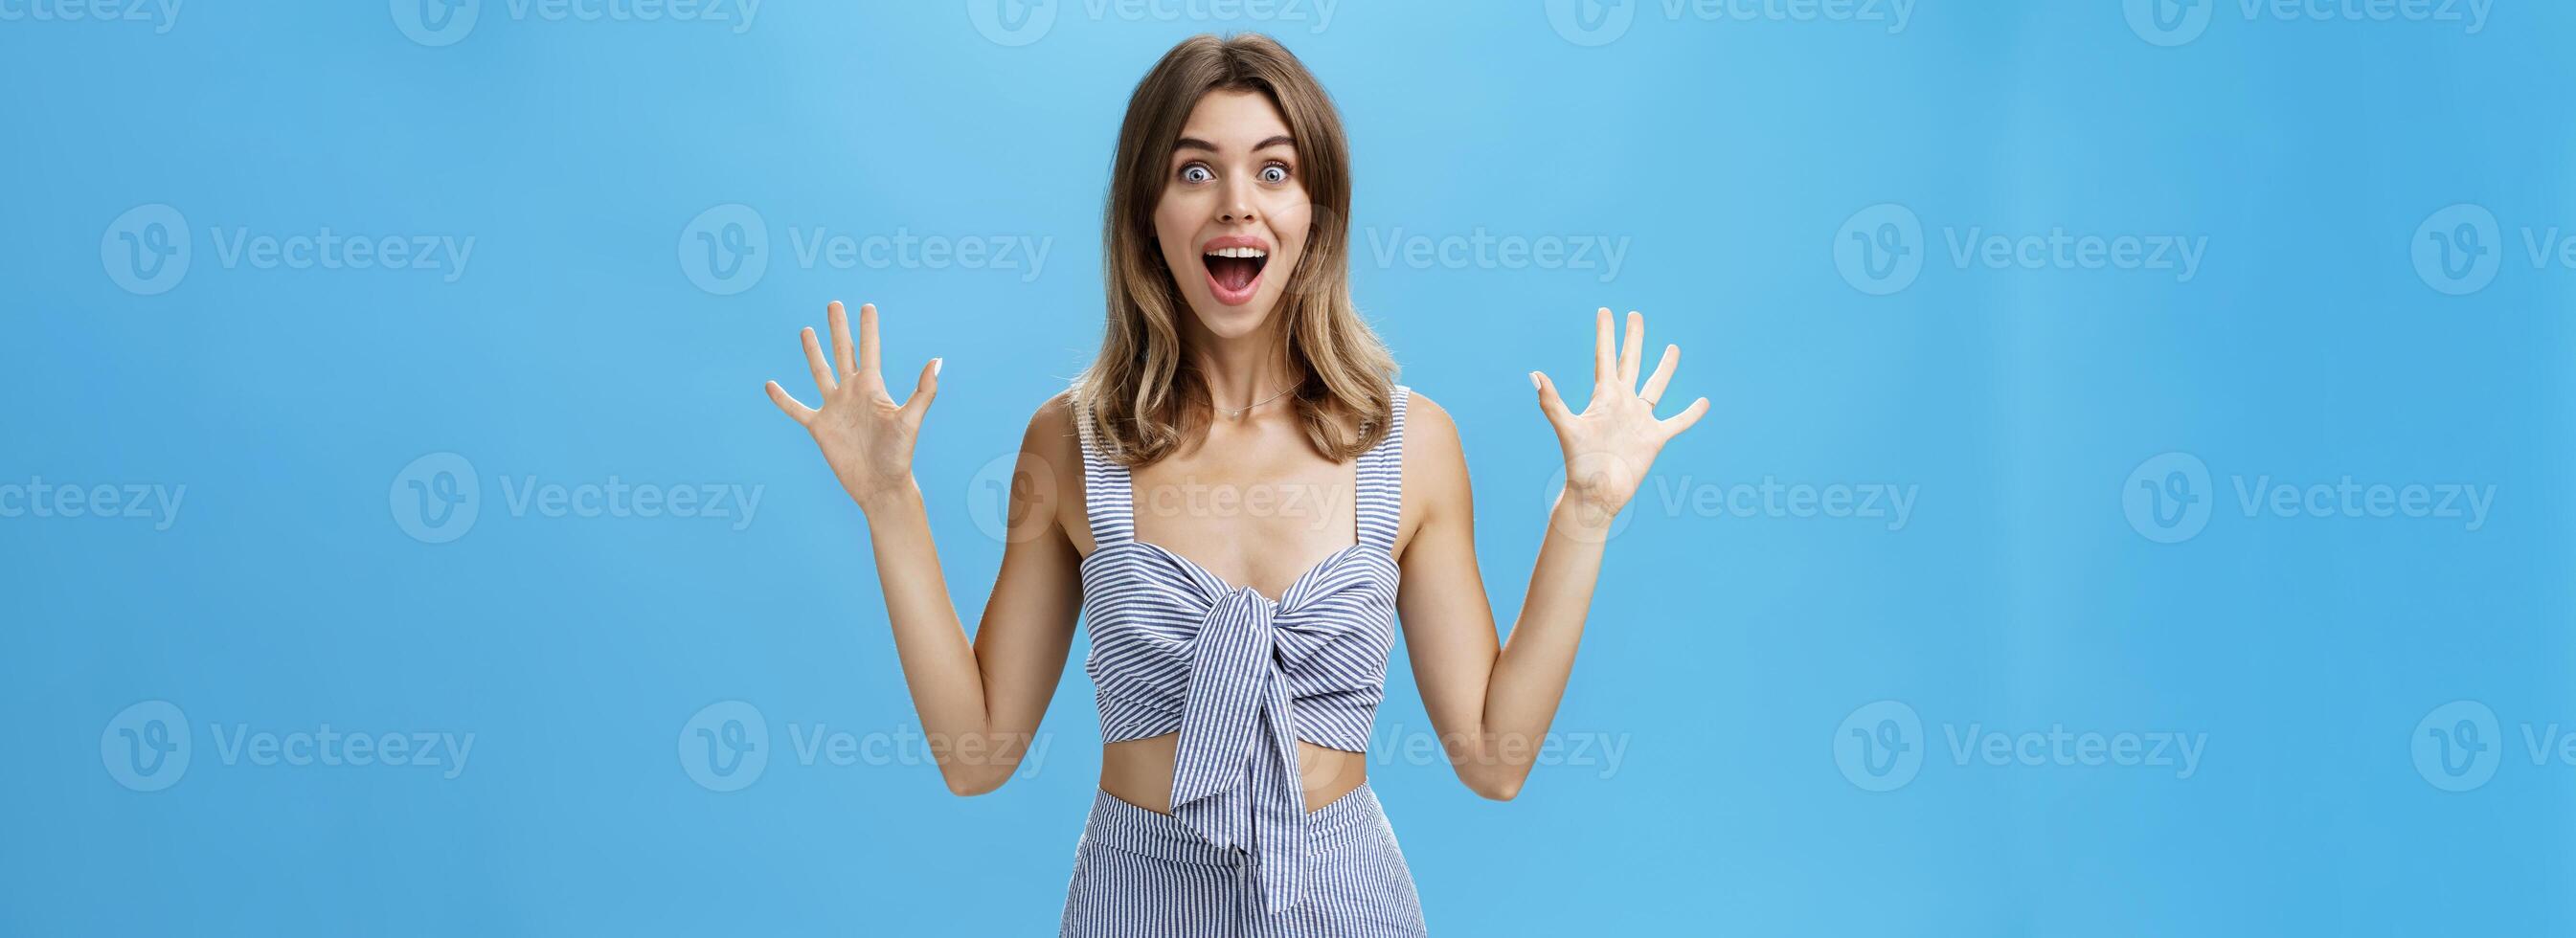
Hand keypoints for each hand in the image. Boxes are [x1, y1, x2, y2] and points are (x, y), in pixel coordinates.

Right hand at [765, 301, 940, 513]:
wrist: (880, 485)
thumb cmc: (899, 454)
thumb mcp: (911, 419)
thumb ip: (924, 390)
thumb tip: (937, 360)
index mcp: (873, 388)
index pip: (870, 349)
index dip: (868, 328)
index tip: (867, 306)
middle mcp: (852, 393)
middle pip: (843, 352)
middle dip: (838, 328)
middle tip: (834, 304)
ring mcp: (835, 408)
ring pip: (820, 372)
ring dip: (813, 352)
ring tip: (806, 330)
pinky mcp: (820, 427)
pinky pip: (797, 409)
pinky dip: (783, 399)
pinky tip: (770, 385)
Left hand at [1530, 308, 1709, 518]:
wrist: (1595, 495)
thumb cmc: (1579, 465)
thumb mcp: (1567, 429)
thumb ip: (1552, 403)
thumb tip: (1535, 375)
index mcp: (1603, 397)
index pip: (1605, 358)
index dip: (1605, 334)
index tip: (1605, 311)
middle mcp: (1622, 403)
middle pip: (1630, 362)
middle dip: (1633, 339)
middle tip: (1636, 315)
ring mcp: (1640, 420)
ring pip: (1656, 386)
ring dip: (1665, 367)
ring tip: (1673, 347)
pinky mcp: (1655, 438)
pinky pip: (1677, 422)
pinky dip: (1691, 413)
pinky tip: (1704, 402)